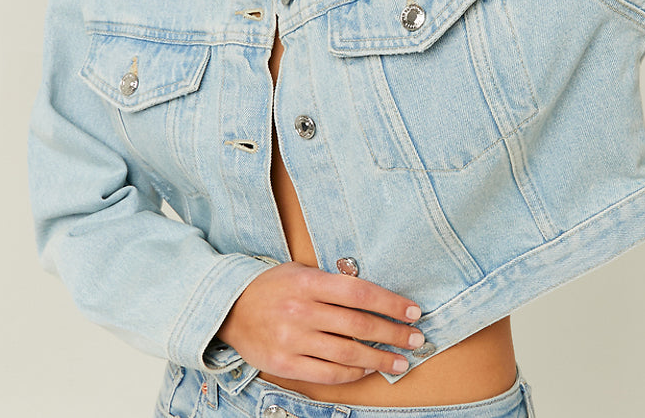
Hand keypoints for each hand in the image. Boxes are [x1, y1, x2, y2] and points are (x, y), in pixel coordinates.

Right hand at [217, 261, 422, 383]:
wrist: (228, 309)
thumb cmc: (271, 287)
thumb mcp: (300, 271)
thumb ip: (332, 283)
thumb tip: (372, 296)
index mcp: (309, 282)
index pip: (360, 293)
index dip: (391, 303)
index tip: (413, 311)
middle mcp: (302, 311)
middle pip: (359, 325)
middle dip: (393, 334)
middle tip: (415, 339)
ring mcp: (293, 340)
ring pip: (347, 353)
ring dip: (379, 359)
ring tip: (399, 362)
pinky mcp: (285, 364)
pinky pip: (328, 373)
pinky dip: (352, 373)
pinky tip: (367, 369)